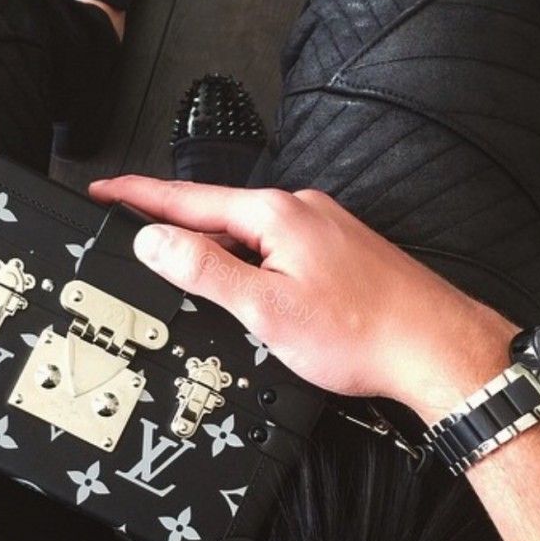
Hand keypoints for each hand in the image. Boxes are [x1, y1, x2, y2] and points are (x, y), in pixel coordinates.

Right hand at [88, 176, 518, 420]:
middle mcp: (300, 210)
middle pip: (216, 212)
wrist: (436, 349)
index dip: (138, 196)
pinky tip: (243, 285)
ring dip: (209, 246)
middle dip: (170, 222)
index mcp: (275, 215)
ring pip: (246, 232)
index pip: (188, 199)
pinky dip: (245, 259)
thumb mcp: (267, 307)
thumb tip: (153, 240)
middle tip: (130, 232)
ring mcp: (322, 228)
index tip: (104, 191)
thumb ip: (205, 270)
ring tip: (179, 268)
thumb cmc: (363, 332)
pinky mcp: (336, 251)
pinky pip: (273, 245)